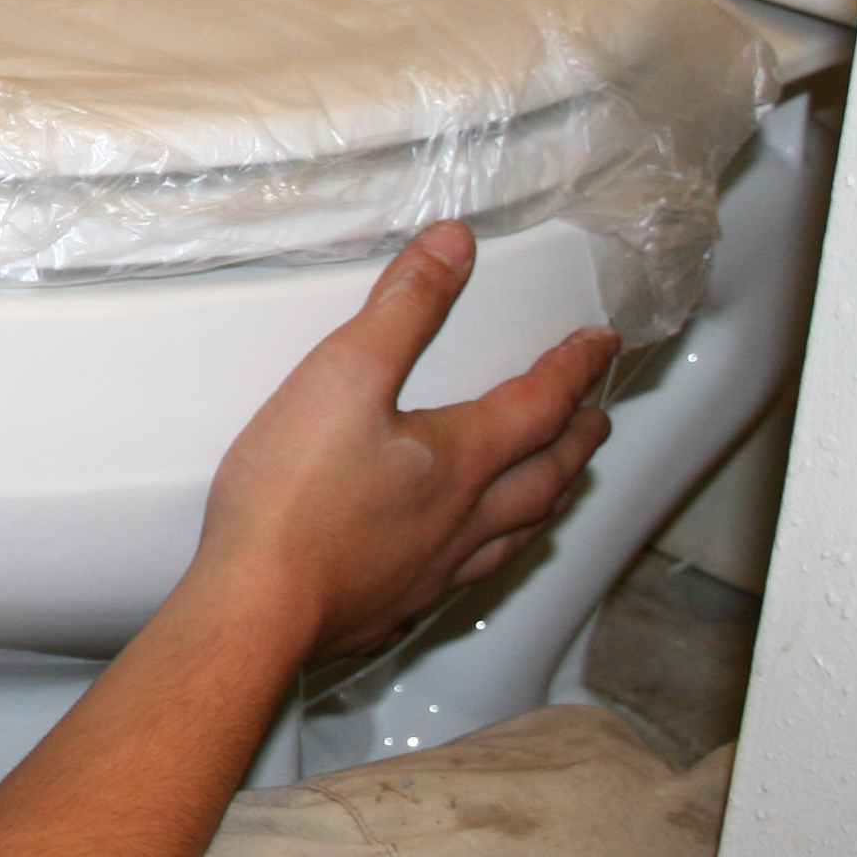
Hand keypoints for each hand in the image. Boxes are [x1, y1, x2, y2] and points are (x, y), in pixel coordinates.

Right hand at [190, 223, 613, 659]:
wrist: (257, 605)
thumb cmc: (294, 498)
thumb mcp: (344, 373)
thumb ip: (402, 306)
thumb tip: (453, 249)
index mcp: (461, 459)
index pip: (541, 404)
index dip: (575, 367)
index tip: (598, 345)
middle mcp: (463, 520)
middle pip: (544, 476)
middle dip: (576, 440)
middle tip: (595, 419)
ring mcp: (434, 570)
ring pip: (515, 535)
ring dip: (547, 503)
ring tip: (557, 490)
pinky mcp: (396, 607)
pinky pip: (466, 581)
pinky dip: (489, 560)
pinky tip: (467, 564)